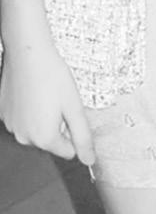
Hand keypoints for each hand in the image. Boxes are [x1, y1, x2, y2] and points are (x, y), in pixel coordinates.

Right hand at [0, 42, 94, 166]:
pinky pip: (22, 119)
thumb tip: (89, 160)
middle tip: (59, 100)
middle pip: (50, 140)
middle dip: (58, 124)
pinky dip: (29, 109)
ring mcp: (12, 126)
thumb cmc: (52, 76)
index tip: (72, 111)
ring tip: (45, 93)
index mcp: (44, 138)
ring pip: (35, 129)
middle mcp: (24, 138)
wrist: (28, 53)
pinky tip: (32, 91)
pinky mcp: (4, 114)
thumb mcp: (75, 106)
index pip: (68, 151)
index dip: (74, 131)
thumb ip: (83, 136)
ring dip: (43, 117)